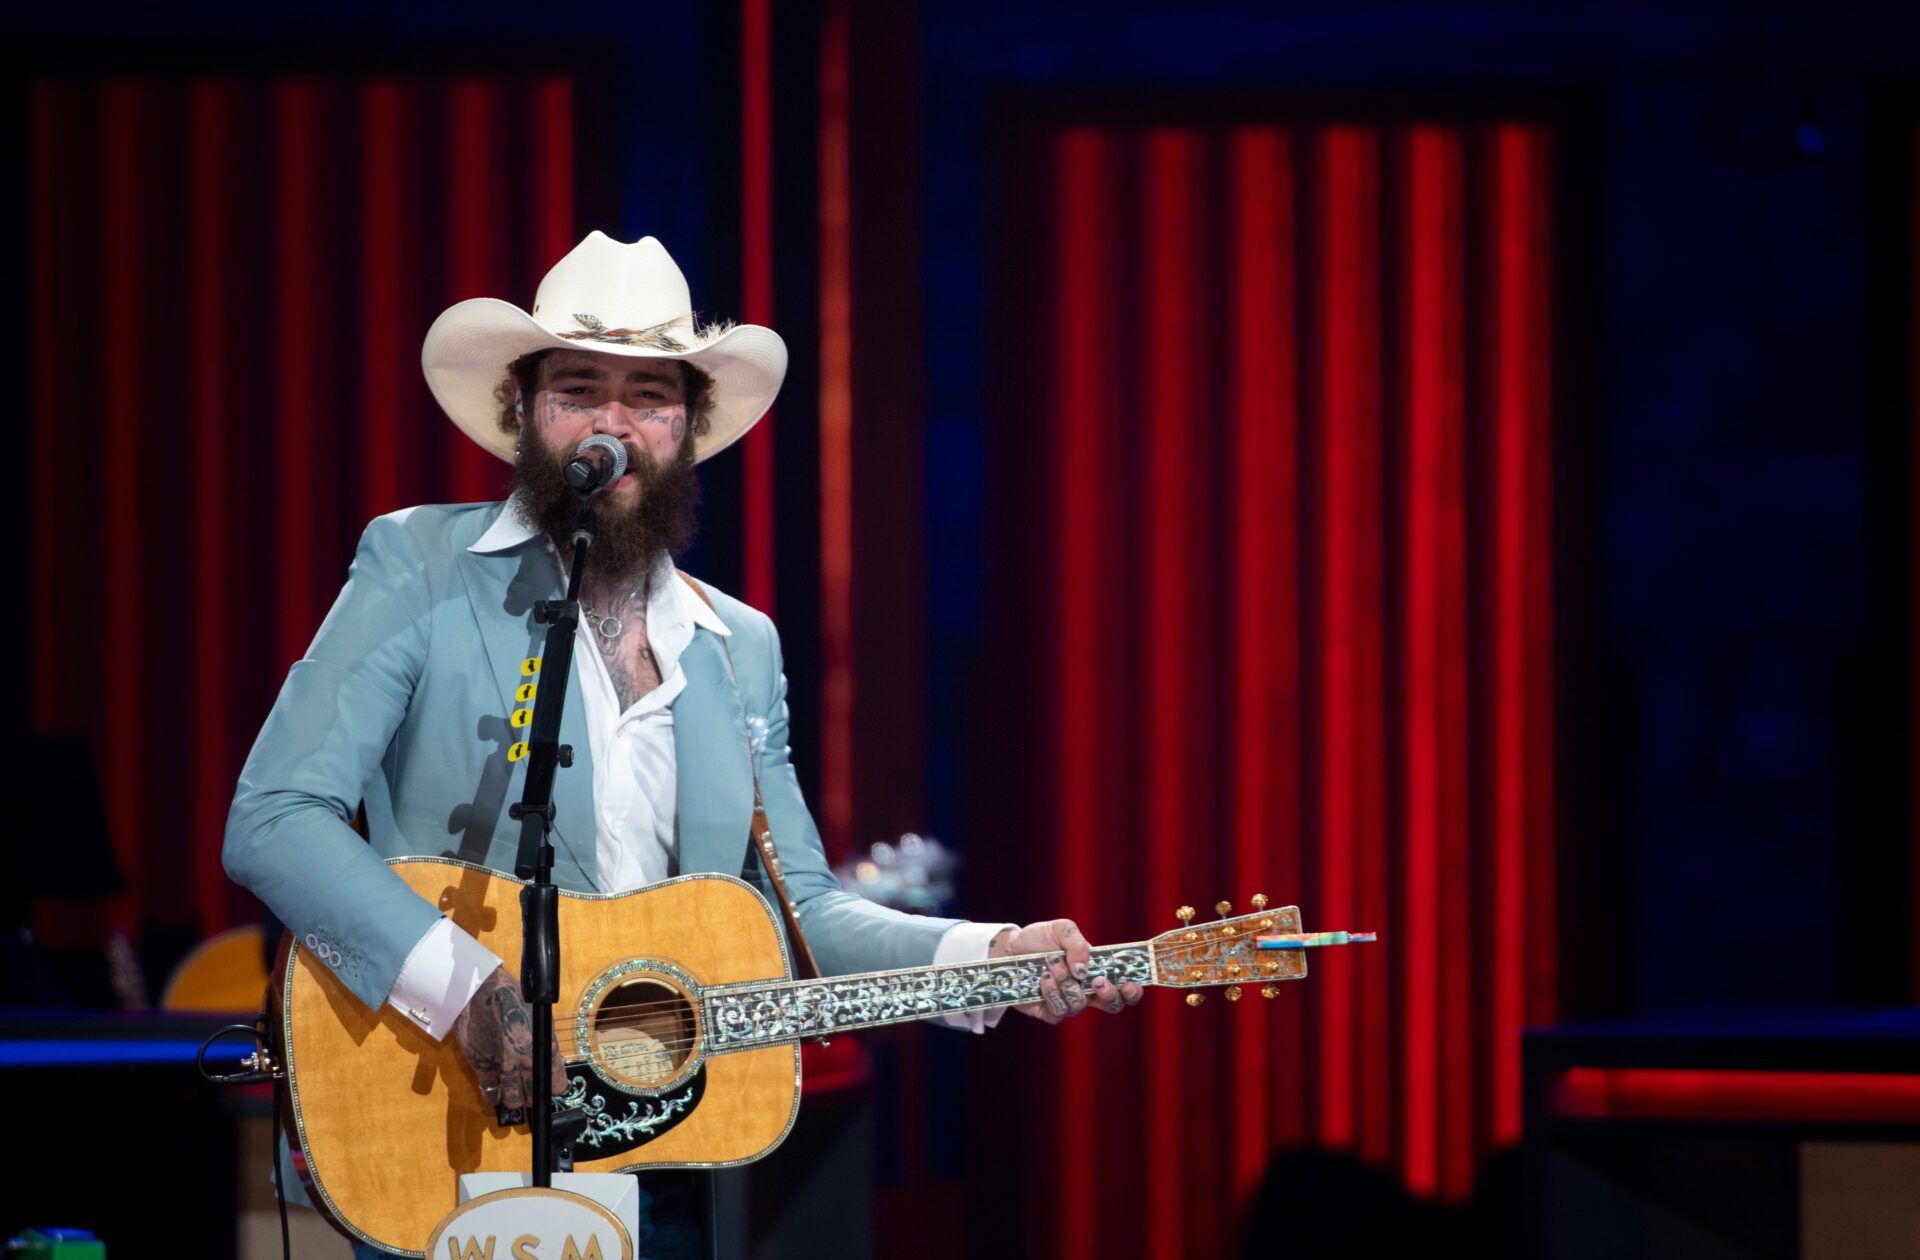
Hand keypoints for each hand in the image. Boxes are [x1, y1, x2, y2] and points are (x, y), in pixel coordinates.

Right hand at [451, 966, 568, 1118]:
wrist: (482, 992)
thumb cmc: (515, 999)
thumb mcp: (540, 1019)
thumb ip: (545, 1044)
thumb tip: (550, 1064)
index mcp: (544, 1048)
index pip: (557, 1085)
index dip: (554, 1087)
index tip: (550, 1085)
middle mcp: (525, 1061)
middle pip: (534, 1096)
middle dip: (533, 1095)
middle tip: (529, 1088)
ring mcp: (502, 1066)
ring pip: (512, 1100)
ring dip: (514, 1098)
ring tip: (514, 1090)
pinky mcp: (481, 1067)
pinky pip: (490, 1093)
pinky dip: (494, 1095)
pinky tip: (497, 1090)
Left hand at [988, 919, 1144, 1023]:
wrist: (1009, 948)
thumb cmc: (1040, 938)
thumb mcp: (1062, 930)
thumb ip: (1079, 944)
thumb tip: (1084, 970)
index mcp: (1098, 970)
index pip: (1125, 988)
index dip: (1133, 991)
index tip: (1128, 983)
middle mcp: (1087, 990)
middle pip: (1112, 1006)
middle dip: (1108, 995)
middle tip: (1096, 980)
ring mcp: (1068, 1002)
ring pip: (1079, 1004)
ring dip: (1066, 982)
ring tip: (1051, 962)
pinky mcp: (1048, 1012)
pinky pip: (1058, 1012)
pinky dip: (1051, 993)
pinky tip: (1042, 978)